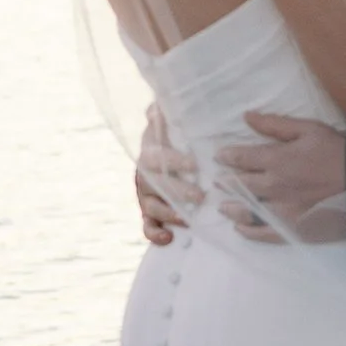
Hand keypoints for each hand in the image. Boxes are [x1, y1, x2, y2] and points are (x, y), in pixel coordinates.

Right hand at [136, 111, 197, 245]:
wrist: (165, 152)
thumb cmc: (173, 135)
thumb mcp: (169, 120)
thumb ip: (163, 113)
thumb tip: (158, 106)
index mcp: (150, 151)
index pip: (158, 156)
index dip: (174, 161)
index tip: (195, 164)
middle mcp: (145, 174)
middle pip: (156, 185)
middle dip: (177, 192)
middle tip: (200, 196)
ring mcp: (145, 195)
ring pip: (151, 207)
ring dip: (168, 214)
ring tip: (188, 219)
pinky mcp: (149, 212)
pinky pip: (147, 225)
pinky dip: (154, 234)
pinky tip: (168, 239)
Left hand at [217, 111, 345, 241]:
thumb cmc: (339, 153)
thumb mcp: (310, 130)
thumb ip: (276, 125)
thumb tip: (247, 117)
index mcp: (276, 160)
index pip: (242, 158)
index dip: (227, 156)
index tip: (219, 156)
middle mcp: (273, 187)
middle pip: (240, 185)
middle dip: (226, 181)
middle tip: (218, 181)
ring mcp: (281, 211)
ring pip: (246, 211)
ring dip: (231, 207)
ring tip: (223, 206)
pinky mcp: (291, 230)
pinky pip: (262, 233)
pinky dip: (247, 231)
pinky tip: (240, 228)